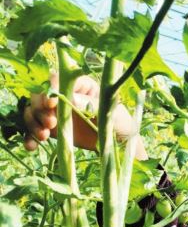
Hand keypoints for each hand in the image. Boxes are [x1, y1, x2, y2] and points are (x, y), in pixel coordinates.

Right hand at [23, 73, 145, 158]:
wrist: (118, 143)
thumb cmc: (119, 122)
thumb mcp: (111, 113)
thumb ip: (92, 105)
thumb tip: (72, 97)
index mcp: (80, 85)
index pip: (59, 79)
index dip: (51, 89)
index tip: (51, 103)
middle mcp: (63, 94)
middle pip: (40, 94)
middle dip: (40, 108)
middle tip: (50, 123)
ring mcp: (56, 111)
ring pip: (33, 110)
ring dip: (32, 122)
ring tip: (43, 136)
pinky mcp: (52, 127)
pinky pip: (35, 129)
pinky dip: (30, 136)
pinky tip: (31, 146)